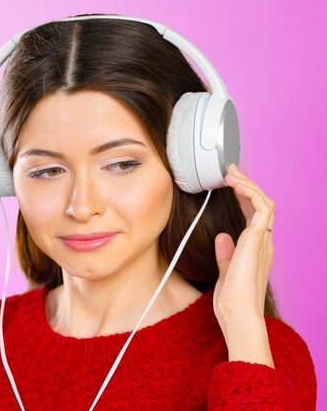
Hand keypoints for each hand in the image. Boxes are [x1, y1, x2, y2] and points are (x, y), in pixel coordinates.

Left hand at [213, 163, 274, 323]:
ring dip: (248, 184)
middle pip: (261, 205)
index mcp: (256, 250)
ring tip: (232, 173)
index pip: (254, 216)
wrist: (238, 316)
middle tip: (231, 171)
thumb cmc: (232, 302)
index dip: (244, 198)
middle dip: (247, 185)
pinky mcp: (257, 240)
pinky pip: (262, 208)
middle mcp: (263, 243)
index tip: (231, 185)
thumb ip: (225, 255)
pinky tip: (236, 185)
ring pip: (264, 202)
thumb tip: (222, 238)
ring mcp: (262, 241)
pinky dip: (250, 192)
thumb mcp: (225, 272)